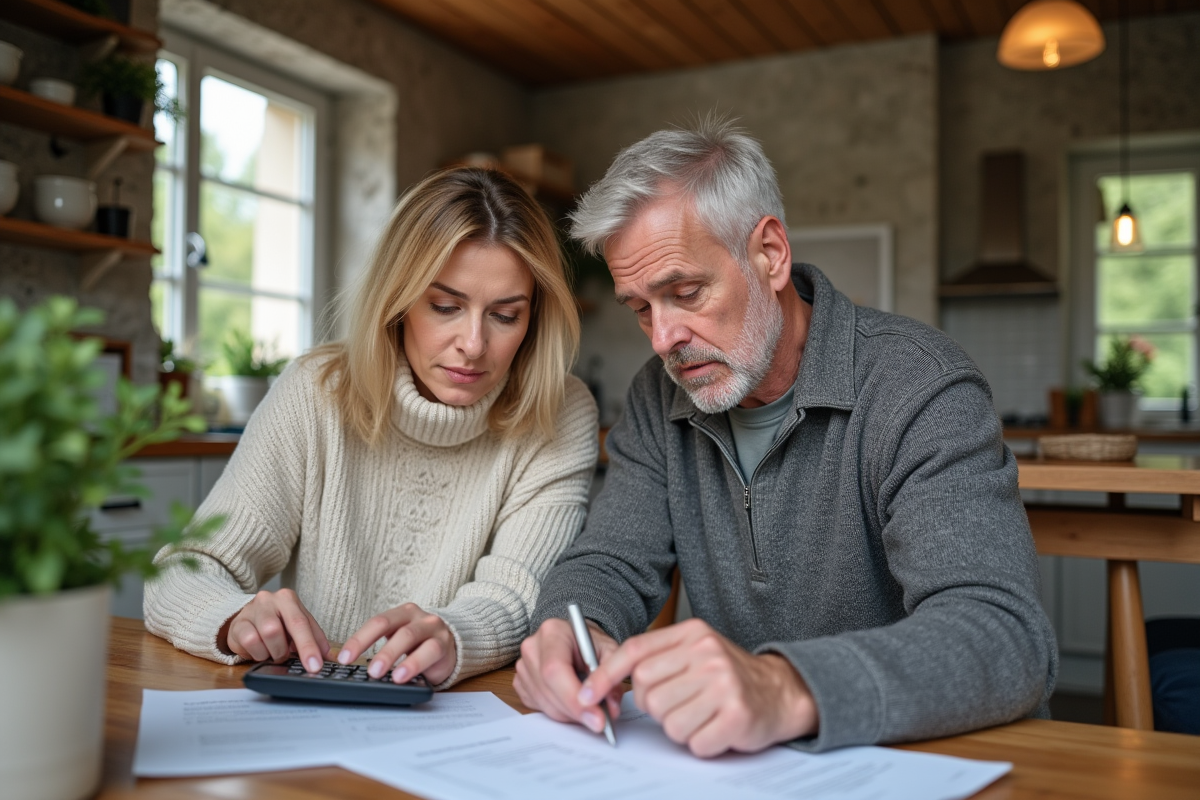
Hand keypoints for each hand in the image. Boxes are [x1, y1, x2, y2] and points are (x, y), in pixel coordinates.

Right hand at [222, 588, 330, 671]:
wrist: (247, 620)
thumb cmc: (277, 624)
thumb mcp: (297, 628)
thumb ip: (314, 639)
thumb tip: (328, 657)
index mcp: (288, 599)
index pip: (301, 623)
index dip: (309, 647)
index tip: (315, 666)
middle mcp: (269, 600)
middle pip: (278, 629)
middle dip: (284, 651)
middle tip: (286, 658)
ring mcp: (251, 610)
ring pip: (264, 636)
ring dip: (272, 652)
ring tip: (273, 652)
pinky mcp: (237, 624)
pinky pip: (249, 642)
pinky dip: (257, 653)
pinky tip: (259, 650)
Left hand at [337, 603, 457, 685]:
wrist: (453, 648)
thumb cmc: (420, 647)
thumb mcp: (399, 642)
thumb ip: (380, 648)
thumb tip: (348, 664)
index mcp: (401, 614)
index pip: (376, 622)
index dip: (358, 639)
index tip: (343, 657)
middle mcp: (416, 616)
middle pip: (388, 625)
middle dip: (370, 645)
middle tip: (358, 666)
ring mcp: (431, 627)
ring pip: (408, 635)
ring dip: (390, 655)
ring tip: (377, 673)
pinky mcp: (444, 643)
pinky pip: (429, 651)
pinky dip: (413, 664)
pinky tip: (402, 676)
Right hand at [513, 617, 622, 730]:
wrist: (574, 639)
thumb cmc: (590, 643)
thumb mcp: (609, 651)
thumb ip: (612, 677)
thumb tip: (611, 710)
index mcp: (553, 632)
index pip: (555, 670)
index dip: (574, 698)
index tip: (597, 718)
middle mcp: (532, 648)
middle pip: (548, 690)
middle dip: (576, 711)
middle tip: (600, 722)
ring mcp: (523, 666)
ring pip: (544, 703)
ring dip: (570, 715)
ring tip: (589, 709)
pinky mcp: (520, 682)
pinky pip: (538, 707)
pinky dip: (559, 713)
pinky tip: (572, 702)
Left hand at [578, 618, 817, 757]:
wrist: (780, 691)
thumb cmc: (727, 674)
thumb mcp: (694, 650)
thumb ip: (656, 656)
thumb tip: (601, 678)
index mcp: (692, 633)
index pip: (635, 652)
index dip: (604, 676)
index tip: (586, 695)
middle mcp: (707, 654)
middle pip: (647, 693)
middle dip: (658, 708)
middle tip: (683, 704)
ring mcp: (724, 685)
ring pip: (668, 723)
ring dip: (681, 728)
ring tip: (702, 715)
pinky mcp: (737, 716)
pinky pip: (694, 742)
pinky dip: (701, 743)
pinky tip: (716, 728)